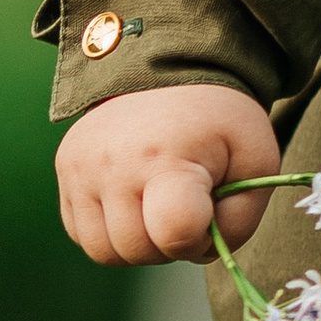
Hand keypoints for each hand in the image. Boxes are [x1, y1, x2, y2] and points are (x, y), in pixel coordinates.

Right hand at [56, 83, 281, 266]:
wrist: (168, 69)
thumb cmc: (218, 120)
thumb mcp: (255, 160)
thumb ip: (241, 218)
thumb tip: (205, 252)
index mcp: (167, 156)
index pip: (175, 232)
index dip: (198, 239)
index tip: (208, 211)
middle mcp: (114, 163)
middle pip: (138, 250)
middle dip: (169, 245)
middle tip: (187, 208)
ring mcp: (81, 166)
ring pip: (105, 251)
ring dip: (138, 244)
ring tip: (158, 207)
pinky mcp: (65, 168)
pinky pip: (83, 234)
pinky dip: (111, 232)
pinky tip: (134, 202)